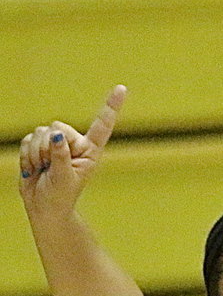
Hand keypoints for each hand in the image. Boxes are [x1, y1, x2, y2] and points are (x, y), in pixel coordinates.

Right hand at [19, 84, 126, 217]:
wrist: (44, 207)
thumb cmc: (60, 198)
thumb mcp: (64, 179)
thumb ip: (60, 156)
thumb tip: (56, 136)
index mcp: (90, 152)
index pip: (102, 126)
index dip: (110, 107)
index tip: (122, 88)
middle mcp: (75, 144)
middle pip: (57, 126)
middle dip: (48, 147)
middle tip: (50, 167)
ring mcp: (56, 144)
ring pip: (39, 132)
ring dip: (36, 153)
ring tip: (43, 170)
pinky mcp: (39, 145)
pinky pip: (27, 139)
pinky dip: (26, 155)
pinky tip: (34, 168)